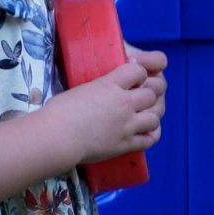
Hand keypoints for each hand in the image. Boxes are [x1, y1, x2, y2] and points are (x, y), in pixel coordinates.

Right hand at [50, 54, 164, 164]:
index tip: (134, 79)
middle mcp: (123, 103)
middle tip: (139, 101)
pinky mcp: (126, 144)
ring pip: (155, 117)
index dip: (140, 74)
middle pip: (152, 94)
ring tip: (141, 119)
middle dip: (148, 96)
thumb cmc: (58, 111)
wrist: (58, 136)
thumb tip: (96, 94)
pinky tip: (143, 134)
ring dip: (150, 116)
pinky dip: (150, 136)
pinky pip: (150, 139)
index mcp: (109, 85)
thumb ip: (96, 90)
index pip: (139, 71)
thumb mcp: (79, 91)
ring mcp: (127, 124)